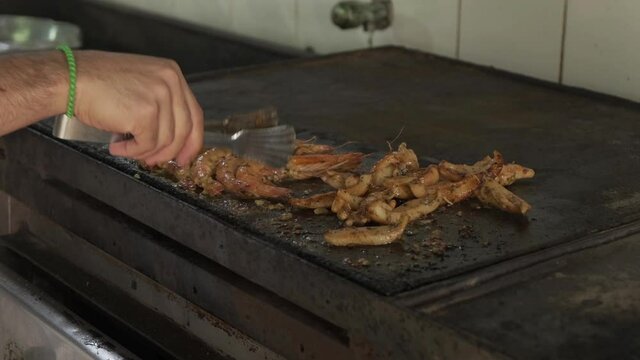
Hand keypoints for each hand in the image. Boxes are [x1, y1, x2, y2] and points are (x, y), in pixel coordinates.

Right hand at [73, 51, 202, 165]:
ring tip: (126, 148)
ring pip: (166, 140)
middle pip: (185, 130)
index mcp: (172, 73)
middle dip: (170, 152)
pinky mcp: (146, 113)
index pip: (195, 114)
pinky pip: (147, 144)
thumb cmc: (97, 83)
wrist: (70, 78)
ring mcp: (160, 96)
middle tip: (153, 161)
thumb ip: (161, 104)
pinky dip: (132, 151)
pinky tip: (116, 146)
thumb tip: (172, 141)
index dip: (192, 140)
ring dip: (144, 151)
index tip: (184, 157)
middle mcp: (170, 82)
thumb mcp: (140, 83)